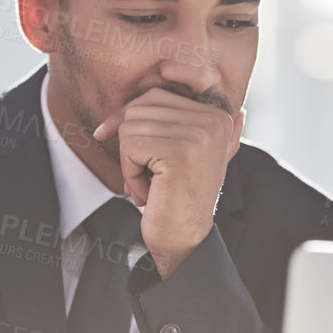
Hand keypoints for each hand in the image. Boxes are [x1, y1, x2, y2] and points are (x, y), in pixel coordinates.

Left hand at [91, 89, 243, 278]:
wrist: (183, 241)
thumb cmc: (178, 197)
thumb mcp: (187, 154)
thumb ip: (195, 122)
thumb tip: (211, 92)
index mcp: (220, 114)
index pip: (156, 93)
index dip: (131, 112)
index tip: (113, 128)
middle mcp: (215, 118)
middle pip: (140, 107)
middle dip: (132, 143)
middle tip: (149, 176)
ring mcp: (199, 133)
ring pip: (131, 125)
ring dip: (130, 162)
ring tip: (153, 185)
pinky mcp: (180, 152)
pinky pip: (129, 145)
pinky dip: (130, 173)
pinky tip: (150, 193)